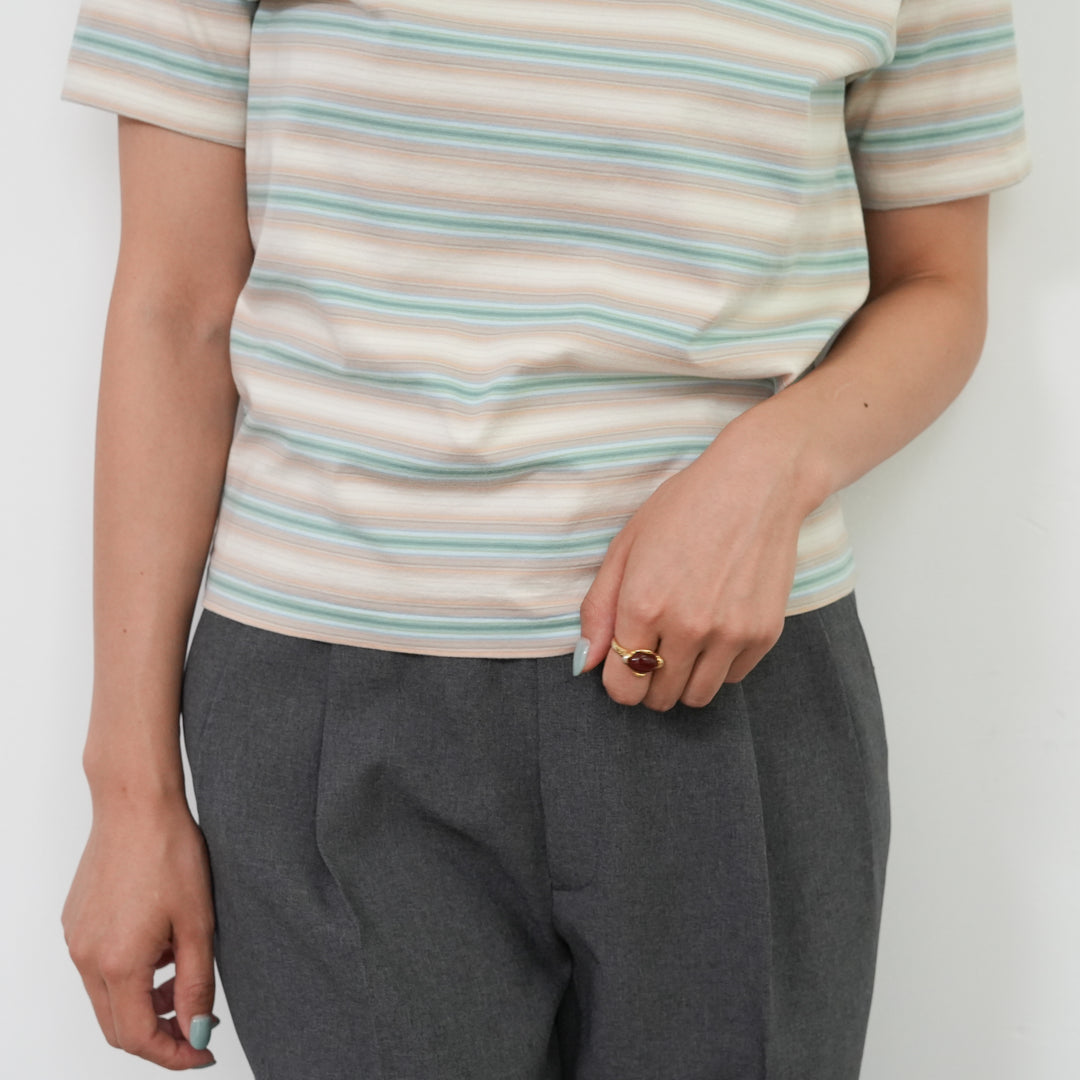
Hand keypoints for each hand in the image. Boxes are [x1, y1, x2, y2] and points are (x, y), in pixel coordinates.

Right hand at [62, 796, 217, 1069]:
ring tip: (182, 976)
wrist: (136, 804)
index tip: (203, 1051)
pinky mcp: (76, 922)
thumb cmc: (169, 852)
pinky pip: (99, 966)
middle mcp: (87, 957)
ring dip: (143, 1002)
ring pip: (107, 997)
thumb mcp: (198, 922)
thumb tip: (197, 1030)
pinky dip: (129, 972)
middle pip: (117, 1025)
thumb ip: (196, 984)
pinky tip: (161, 945)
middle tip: (196, 1025)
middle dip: (158, 1033)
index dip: (173, 1053)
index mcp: (118, 963)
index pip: (138, 1037)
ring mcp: (76, 939)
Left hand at [577, 422, 818, 710]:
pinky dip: (720, 666)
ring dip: (684, 680)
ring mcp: (730, 634)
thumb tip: (586, 663)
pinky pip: (732, 678)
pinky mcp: (764, 635)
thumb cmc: (684, 508)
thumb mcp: (626, 547)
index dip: (618, 681)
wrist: (757, 484)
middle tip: (655, 648)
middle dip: (649, 681)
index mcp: (643, 606)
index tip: (624, 663)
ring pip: (696, 697)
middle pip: (658, 697)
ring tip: (684, 644)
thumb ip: (598, 609)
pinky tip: (715, 629)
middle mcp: (687, 627)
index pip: (623, 687)